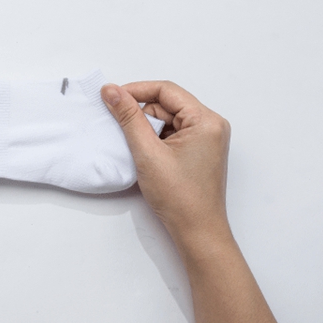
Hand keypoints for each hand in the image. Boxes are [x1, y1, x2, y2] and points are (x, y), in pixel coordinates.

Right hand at [101, 81, 287, 322]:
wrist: (197, 232)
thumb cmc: (178, 196)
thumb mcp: (147, 151)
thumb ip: (128, 116)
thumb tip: (111, 90)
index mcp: (206, 120)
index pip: (166, 90)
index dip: (136, 90)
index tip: (111, 96)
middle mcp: (211, 125)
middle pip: (167, 103)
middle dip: (140, 109)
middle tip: (114, 118)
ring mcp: (206, 139)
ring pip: (168, 118)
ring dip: (146, 125)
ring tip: (127, 138)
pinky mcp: (199, 151)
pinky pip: (172, 132)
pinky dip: (154, 136)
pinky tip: (141, 148)